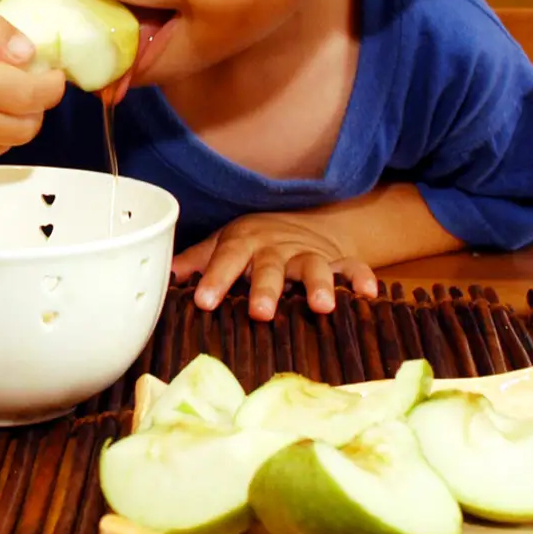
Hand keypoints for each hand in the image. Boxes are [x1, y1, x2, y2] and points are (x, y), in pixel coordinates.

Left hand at [171, 211, 379, 321]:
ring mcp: (310, 253)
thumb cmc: (253, 243)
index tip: (204, 302)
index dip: (216, 279)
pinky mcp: (338, 261)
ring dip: (319, 285)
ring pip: (314, 266)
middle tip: (260, 312)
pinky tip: (369, 295)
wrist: (301, 222)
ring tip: (323, 307)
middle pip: (271, 266)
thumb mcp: (223, 245)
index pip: (226, 258)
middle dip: (266, 288)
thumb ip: (197, 261)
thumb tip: (163, 277)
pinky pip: (353, 267)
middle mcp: (277, 247)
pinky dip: (362, 278)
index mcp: (245, 242)